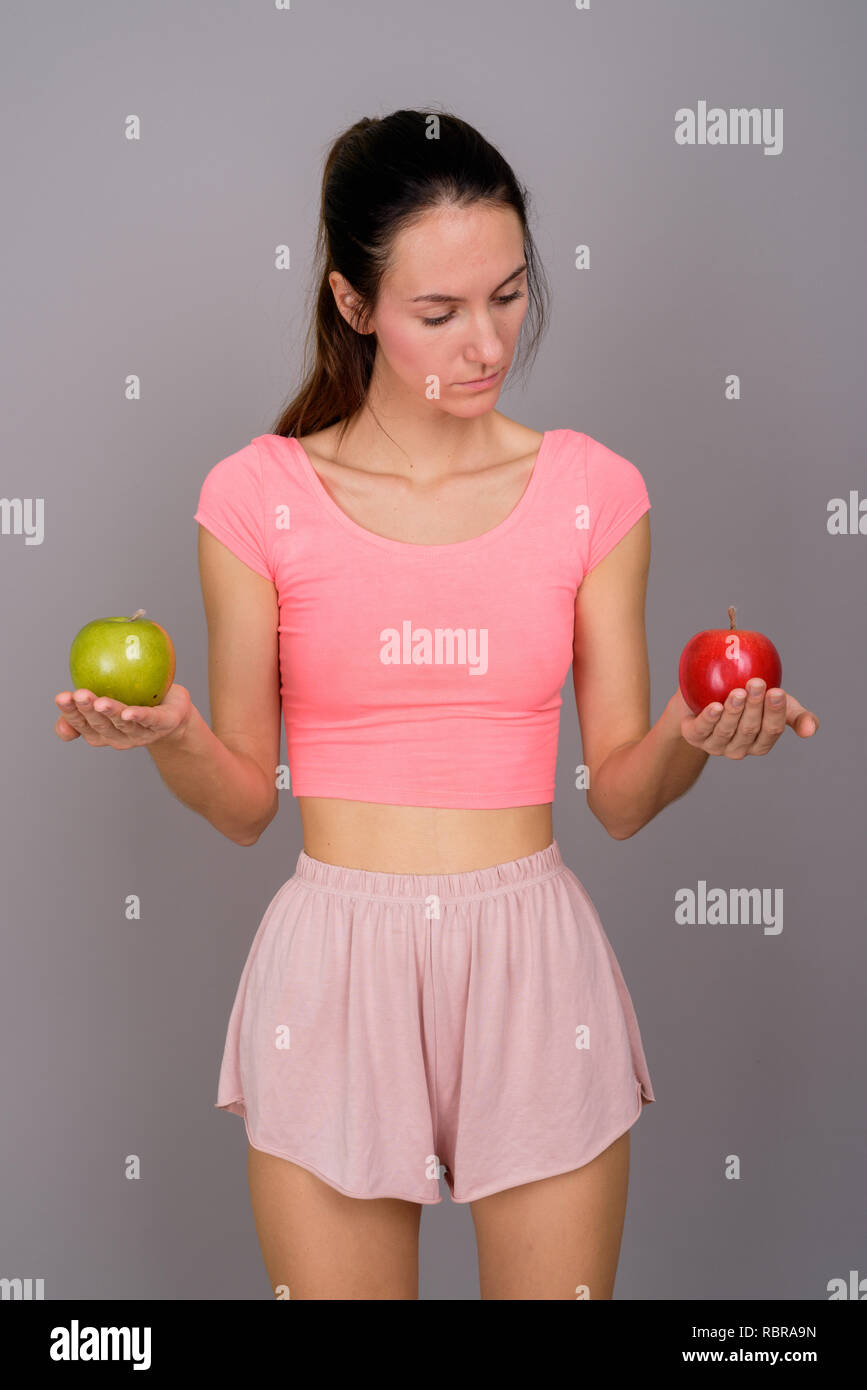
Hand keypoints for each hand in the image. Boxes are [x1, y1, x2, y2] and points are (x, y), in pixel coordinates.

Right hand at [53, 682, 191, 748]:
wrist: (173, 711)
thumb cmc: (134, 701)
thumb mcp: (105, 699)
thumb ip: (82, 703)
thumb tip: (60, 699)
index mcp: (101, 732)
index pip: (81, 725)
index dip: (70, 713)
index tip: (61, 697)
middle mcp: (118, 737)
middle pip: (100, 725)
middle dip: (88, 711)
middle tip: (79, 695)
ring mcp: (140, 735)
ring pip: (123, 724)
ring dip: (111, 713)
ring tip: (100, 702)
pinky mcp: (162, 726)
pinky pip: (150, 720)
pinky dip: (139, 717)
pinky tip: (129, 713)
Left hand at [675, 679, 818, 757]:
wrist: (703, 693)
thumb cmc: (746, 700)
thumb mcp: (774, 703)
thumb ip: (797, 716)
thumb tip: (811, 730)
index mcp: (761, 743)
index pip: (772, 731)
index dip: (775, 713)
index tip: (777, 691)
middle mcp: (739, 748)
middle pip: (749, 729)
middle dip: (755, 706)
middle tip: (757, 683)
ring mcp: (715, 745)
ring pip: (727, 730)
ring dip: (733, 711)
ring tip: (738, 691)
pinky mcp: (694, 735)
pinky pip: (703, 729)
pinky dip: (710, 718)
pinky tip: (715, 706)